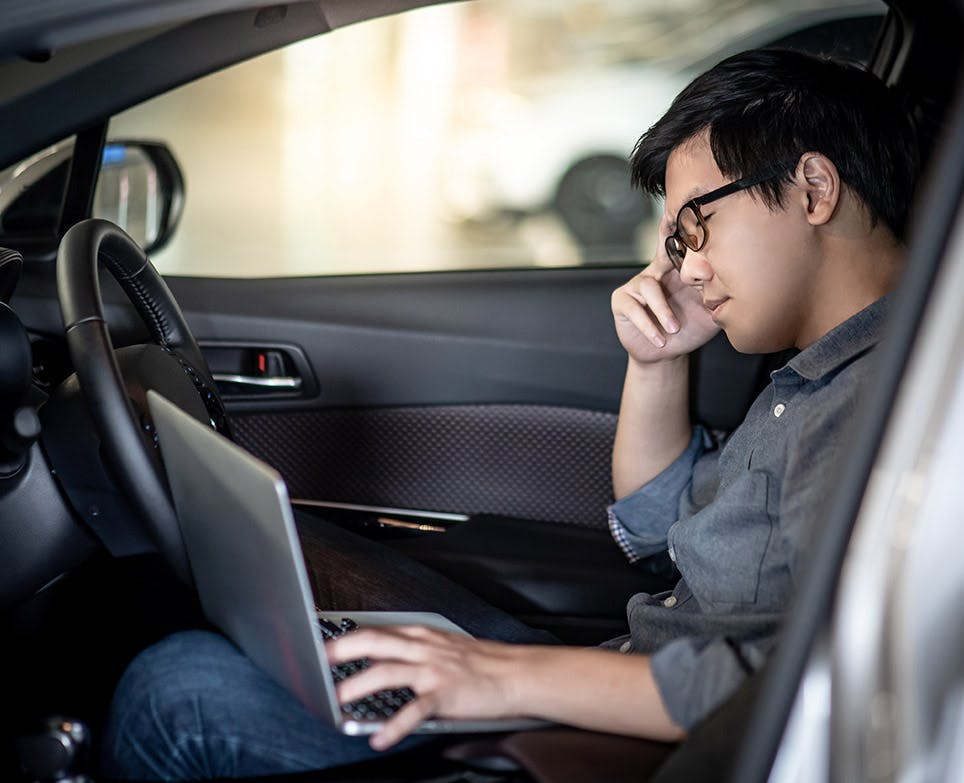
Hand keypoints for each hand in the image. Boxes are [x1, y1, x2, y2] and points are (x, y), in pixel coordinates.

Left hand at [326, 626, 531, 749]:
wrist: (516, 672)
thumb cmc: (480, 663)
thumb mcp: (441, 647)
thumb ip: (410, 651)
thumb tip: (377, 660)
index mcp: (420, 636)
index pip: (375, 631)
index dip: (344, 638)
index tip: (320, 646)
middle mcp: (422, 648)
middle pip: (372, 643)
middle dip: (340, 652)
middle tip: (316, 665)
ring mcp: (433, 670)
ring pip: (385, 673)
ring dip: (357, 687)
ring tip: (337, 702)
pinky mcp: (445, 693)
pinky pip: (414, 711)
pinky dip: (394, 725)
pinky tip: (380, 738)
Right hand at [611, 232, 718, 364]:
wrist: (667, 354)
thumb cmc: (689, 330)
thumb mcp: (708, 314)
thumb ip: (717, 298)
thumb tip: (729, 285)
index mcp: (681, 271)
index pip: (686, 247)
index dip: (687, 227)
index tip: (694, 212)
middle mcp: (658, 271)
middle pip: (663, 249)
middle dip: (666, 232)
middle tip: (670, 221)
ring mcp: (638, 284)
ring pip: (649, 286)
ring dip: (663, 310)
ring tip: (674, 329)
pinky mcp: (622, 301)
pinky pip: (634, 308)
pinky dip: (647, 325)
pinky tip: (659, 339)